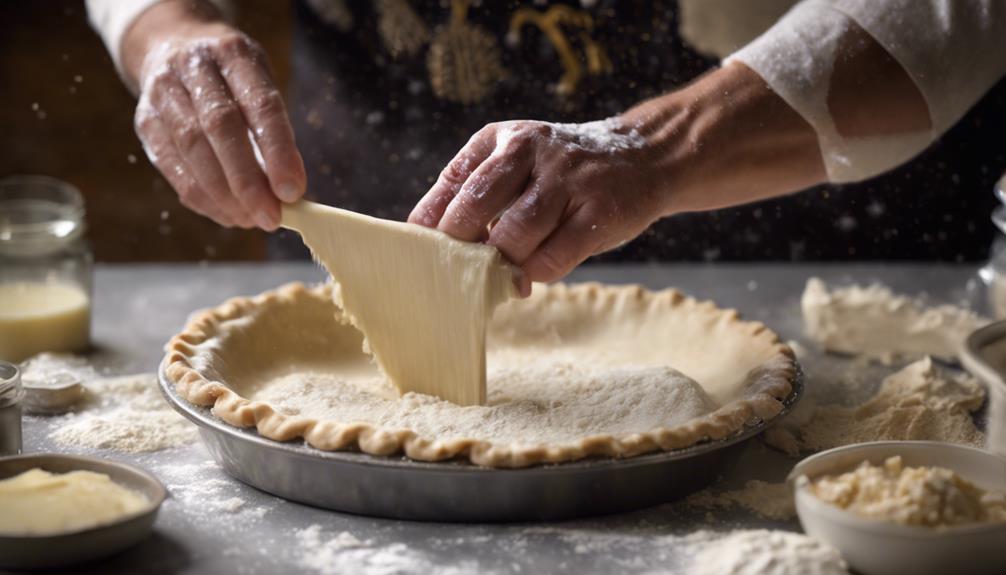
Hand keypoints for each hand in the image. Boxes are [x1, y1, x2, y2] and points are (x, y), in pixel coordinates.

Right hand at [128, 15, 304, 229]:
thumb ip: (274, 131)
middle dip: (248, 180)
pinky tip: (226, 214)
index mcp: (233, 54)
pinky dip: (201, 197)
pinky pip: (172, 166)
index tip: (293, 191)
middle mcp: (193, 67)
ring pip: (191, 149)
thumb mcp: (259, 84)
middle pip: (220, 127)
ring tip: (250, 220)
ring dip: (223, 195)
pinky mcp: (145, 121)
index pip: (260, 104)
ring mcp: (162, 92)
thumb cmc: (230, 78)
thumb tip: (290, 193)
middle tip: (271, 216)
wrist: (168, 46)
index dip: (278, 150)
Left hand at [409, 119, 665, 294]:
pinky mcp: (599, 212)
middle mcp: (532, 150)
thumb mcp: (520, 161)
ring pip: (513, 234)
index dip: (430, 221)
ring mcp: (567, 179)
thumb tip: (439, 250)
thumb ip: (482, 194)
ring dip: (500, 262)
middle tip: (455, 270)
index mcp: (502, 138)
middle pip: (476, 203)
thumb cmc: (566, 173)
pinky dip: (535, 274)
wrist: (644, 156)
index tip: (417, 251)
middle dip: (459, 245)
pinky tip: (532, 275)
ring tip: (499, 273)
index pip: (451, 180)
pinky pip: (553, 257)